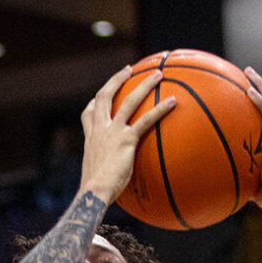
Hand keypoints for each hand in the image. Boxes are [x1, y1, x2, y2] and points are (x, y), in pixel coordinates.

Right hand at [80, 64, 173, 204]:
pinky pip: (145, 120)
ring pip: (128, 101)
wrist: (94, 192)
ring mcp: (112, 133)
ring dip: (144, 85)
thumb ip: (106, 169)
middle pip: (104, 96)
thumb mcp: (97, 176)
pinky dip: (160, 109)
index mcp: (91, 138)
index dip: (94, 102)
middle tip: (129, 70)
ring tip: (158, 74)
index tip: (100, 95)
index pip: (88, 114)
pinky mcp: (126, 140)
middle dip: (116, 80)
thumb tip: (115, 182)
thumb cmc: (96, 192)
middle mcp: (100, 130)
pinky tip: (173, 102)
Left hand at [240, 66, 261, 197]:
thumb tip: (221, 178)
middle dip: (260, 86)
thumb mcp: (251, 180)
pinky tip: (249, 91)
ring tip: (248, 72)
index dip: (260, 101)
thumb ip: (240, 173)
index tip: (248, 90)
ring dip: (260, 86)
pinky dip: (260, 101)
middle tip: (247, 73)